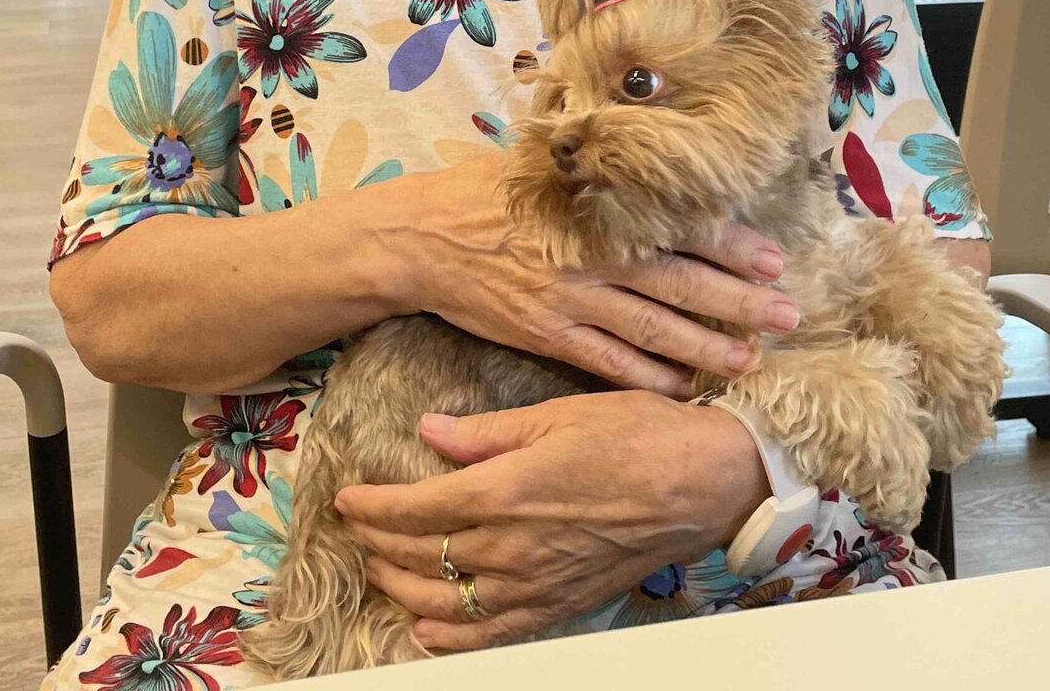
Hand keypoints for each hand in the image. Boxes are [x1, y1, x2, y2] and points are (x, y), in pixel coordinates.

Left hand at [336, 389, 768, 650]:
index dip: (373, 507)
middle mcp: (511, 547)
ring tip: (378, 570)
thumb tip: (429, 432)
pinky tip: (428, 628)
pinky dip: (451, 636)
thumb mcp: (557, 413)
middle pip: (422, 556)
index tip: (347, 498)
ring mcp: (535, 585)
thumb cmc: (636, 434)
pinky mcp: (559, 606)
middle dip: (378, 543)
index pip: (416, 509)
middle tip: (356, 528)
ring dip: (402, 588)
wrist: (702, 483)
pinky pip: (492, 634)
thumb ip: (485, 432)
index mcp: (504, 491)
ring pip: (446, 601)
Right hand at [396, 152, 800, 397]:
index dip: (730, 245)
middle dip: (739, 300)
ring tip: (751, 359)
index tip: (773, 260)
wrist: (421, 238)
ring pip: (653, 328)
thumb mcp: (543, 162)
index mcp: (595, 206)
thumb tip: (648, 151)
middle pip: (679, 281)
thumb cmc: (485, 191)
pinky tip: (683, 390)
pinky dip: (648, 378)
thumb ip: (597, 164)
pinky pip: (608, 363)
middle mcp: (590, 254)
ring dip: (706, 346)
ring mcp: (570, 299)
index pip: (677, 225)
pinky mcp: (547, 334)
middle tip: (789, 315)